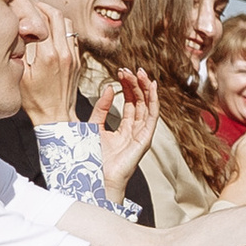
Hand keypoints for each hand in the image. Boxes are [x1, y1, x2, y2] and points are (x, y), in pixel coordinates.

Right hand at [18, 5, 84, 126]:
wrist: (56, 117)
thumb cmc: (33, 100)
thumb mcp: (20, 75)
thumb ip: (21, 51)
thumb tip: (19, 30)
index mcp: (47, 55)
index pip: (42, 19)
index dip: (30, 8)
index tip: (20, 6)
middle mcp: (64, 52)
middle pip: (57, 16)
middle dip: (43, 7)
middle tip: (30, 7)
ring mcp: (73, 56)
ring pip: (68, 24)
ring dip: (55, 17)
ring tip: (40, 18)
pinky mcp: (78, 61)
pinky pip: (72, 36)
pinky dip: (62, 29)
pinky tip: (50, 33)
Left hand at [95, 68, 157, 201]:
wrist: (95, 177)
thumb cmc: (92, 158)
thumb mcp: (93, 126)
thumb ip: (101, 108)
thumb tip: (108, 88)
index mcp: (124, 129)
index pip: (130, 103)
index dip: (127, 87)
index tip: (121, 72)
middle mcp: (135, 131)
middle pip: (140, 102)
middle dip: (136, 84)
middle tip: (130, 69)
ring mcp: (142, 134)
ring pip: (147, 106)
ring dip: (145, 88)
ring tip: (140, 72)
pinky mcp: (145, 138)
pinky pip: (152, 116)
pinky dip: (153, 100)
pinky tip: (151, 87)